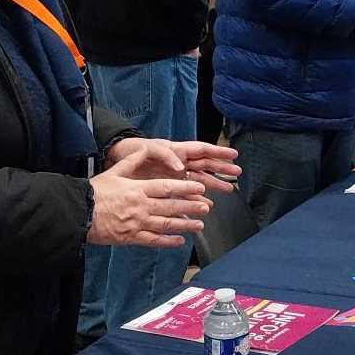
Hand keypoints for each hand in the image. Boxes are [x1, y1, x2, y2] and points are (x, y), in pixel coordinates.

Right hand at [88, 158, 209, 247]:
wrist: (78, 213)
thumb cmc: (94, 192)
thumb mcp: (113, 172)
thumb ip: (132, 162)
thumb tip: (145, 150)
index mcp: (138, 189)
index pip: (167, 187)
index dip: (185, 188)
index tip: (199, 188)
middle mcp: (141, 206)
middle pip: (171, 206)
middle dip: (191, 207)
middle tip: (205, 207)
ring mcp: (138, 224)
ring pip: (167, 224)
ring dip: (185, 225)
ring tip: (199, 225)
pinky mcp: (132, 238)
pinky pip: (154, 241)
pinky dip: (168, 241)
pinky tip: (180, 241)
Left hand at [105, 137, 240, 191]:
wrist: (117, 161)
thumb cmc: (133, 150)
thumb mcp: (149, 149)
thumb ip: (166, 155)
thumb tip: (181, 166)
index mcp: (177, 151)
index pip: (202, 150)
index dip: (218, 152)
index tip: (234, 155)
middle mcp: (179, 163)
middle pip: (205, 165)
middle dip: (221, 169)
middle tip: (237, 173)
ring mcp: (175, 176)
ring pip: (199, 180)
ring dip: (213, 185)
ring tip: (228, 189)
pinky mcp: (168, 188)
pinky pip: (185, 194)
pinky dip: (195, 200)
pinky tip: (205, 206)